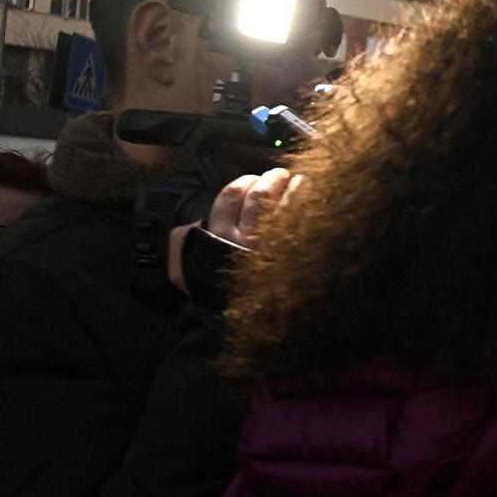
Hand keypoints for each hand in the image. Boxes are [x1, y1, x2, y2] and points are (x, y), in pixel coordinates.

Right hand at [166, 167, 303, 292]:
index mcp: (219, 236)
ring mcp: (272, 246)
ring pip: (284, 204)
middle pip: (259, 196)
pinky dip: (309, 204)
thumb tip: (193, 225)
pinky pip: (304, 221)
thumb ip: (183, 242)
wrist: (241, 322)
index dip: (242, 183)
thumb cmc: (217, 292)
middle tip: (279, 175)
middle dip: (270, 180)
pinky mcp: (295, 253)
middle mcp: (245, 238)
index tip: (252, 181)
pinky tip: (314, 197)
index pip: (229, 197)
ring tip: (299, 180)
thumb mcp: (184, 269)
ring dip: (293, 187)